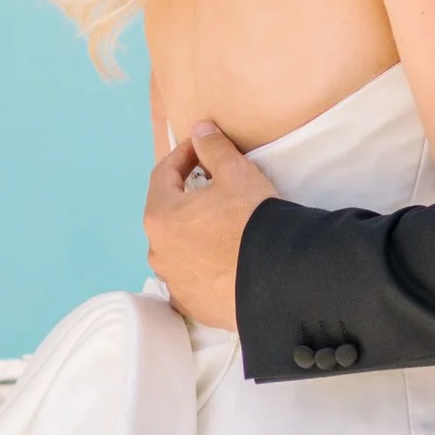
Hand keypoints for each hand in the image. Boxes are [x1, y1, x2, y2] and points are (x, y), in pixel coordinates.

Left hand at [143, 122, 275, 329]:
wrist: (277, 276)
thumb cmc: (250, 218)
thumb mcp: (236, 173)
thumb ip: (212, 148)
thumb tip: (199, 130)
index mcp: (160, 216)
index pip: (164, 174)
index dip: (183, 155)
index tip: (202, 147)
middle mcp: (158, 251)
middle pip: (167, 214)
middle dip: (185, 196)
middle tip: (211, 185)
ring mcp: (173, 282)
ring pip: (176, 248)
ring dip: (190, 233)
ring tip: (217, 224)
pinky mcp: (192, 304)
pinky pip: (189, 278)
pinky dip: (199, 266)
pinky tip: (219, 260)